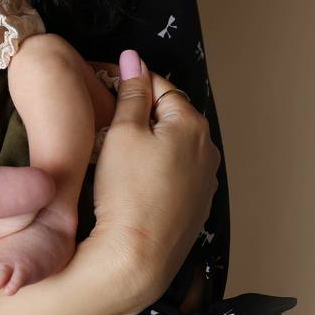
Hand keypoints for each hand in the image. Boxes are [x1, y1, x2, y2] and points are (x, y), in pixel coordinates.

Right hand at [86, 50, 220, 314]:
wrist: (138, 257)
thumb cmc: (127, 192)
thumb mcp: (122, 132)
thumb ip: (131, 93)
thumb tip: (133, 58)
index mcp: (193, 124)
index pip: (161, 86)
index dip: (131, 83)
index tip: (106, 87)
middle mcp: (209, 149)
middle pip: (172, 116)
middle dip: (143, 114)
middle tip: (108, 123)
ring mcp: (206, 181)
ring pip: (175, 146)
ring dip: (152, 142)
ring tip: (118, 154)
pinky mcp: (198, 207)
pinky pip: (178, 174)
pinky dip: (159, 169)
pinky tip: (135, 182)